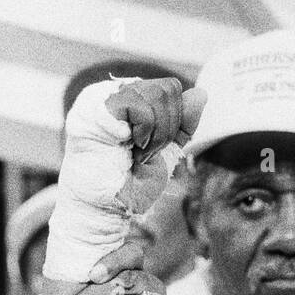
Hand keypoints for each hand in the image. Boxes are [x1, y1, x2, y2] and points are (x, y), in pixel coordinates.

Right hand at [104, 77, 205, 216]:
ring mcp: (103, 96)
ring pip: (156, 94)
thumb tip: (201, 93)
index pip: (171, 88)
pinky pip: (136, 103)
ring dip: (155, 134)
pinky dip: (142, 131)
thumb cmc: (133, 181)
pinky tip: (125, 146)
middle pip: (167, 88)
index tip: (156, 148)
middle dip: (167, 129)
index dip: (175, 121)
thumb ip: (183, 124)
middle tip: (146, 153)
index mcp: (134, 99)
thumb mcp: (168, 149)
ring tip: (137, 153)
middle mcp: (118, 92)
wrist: (110, 205)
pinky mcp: (93, 106)